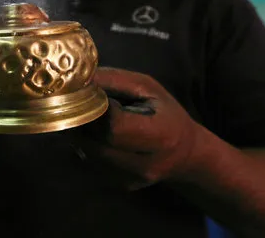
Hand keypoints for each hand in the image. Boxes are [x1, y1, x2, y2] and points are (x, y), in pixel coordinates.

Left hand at [71, 67, 202, 190]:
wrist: (186, 154)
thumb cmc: (165, 113)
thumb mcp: (148, 88)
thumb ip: (115, 81)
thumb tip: (79, 78)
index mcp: (161, 135)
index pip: (114, 127)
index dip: (97, 111)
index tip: (93, 98)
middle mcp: (147, 164)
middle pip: (98, 146)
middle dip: (83, 126)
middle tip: (78, 109)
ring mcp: (134, 179)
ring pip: (90, 157)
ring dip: (81, 138)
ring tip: (87, 121)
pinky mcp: (122, 185)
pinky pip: (92, 166)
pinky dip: (87, 149)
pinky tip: (95, 137)